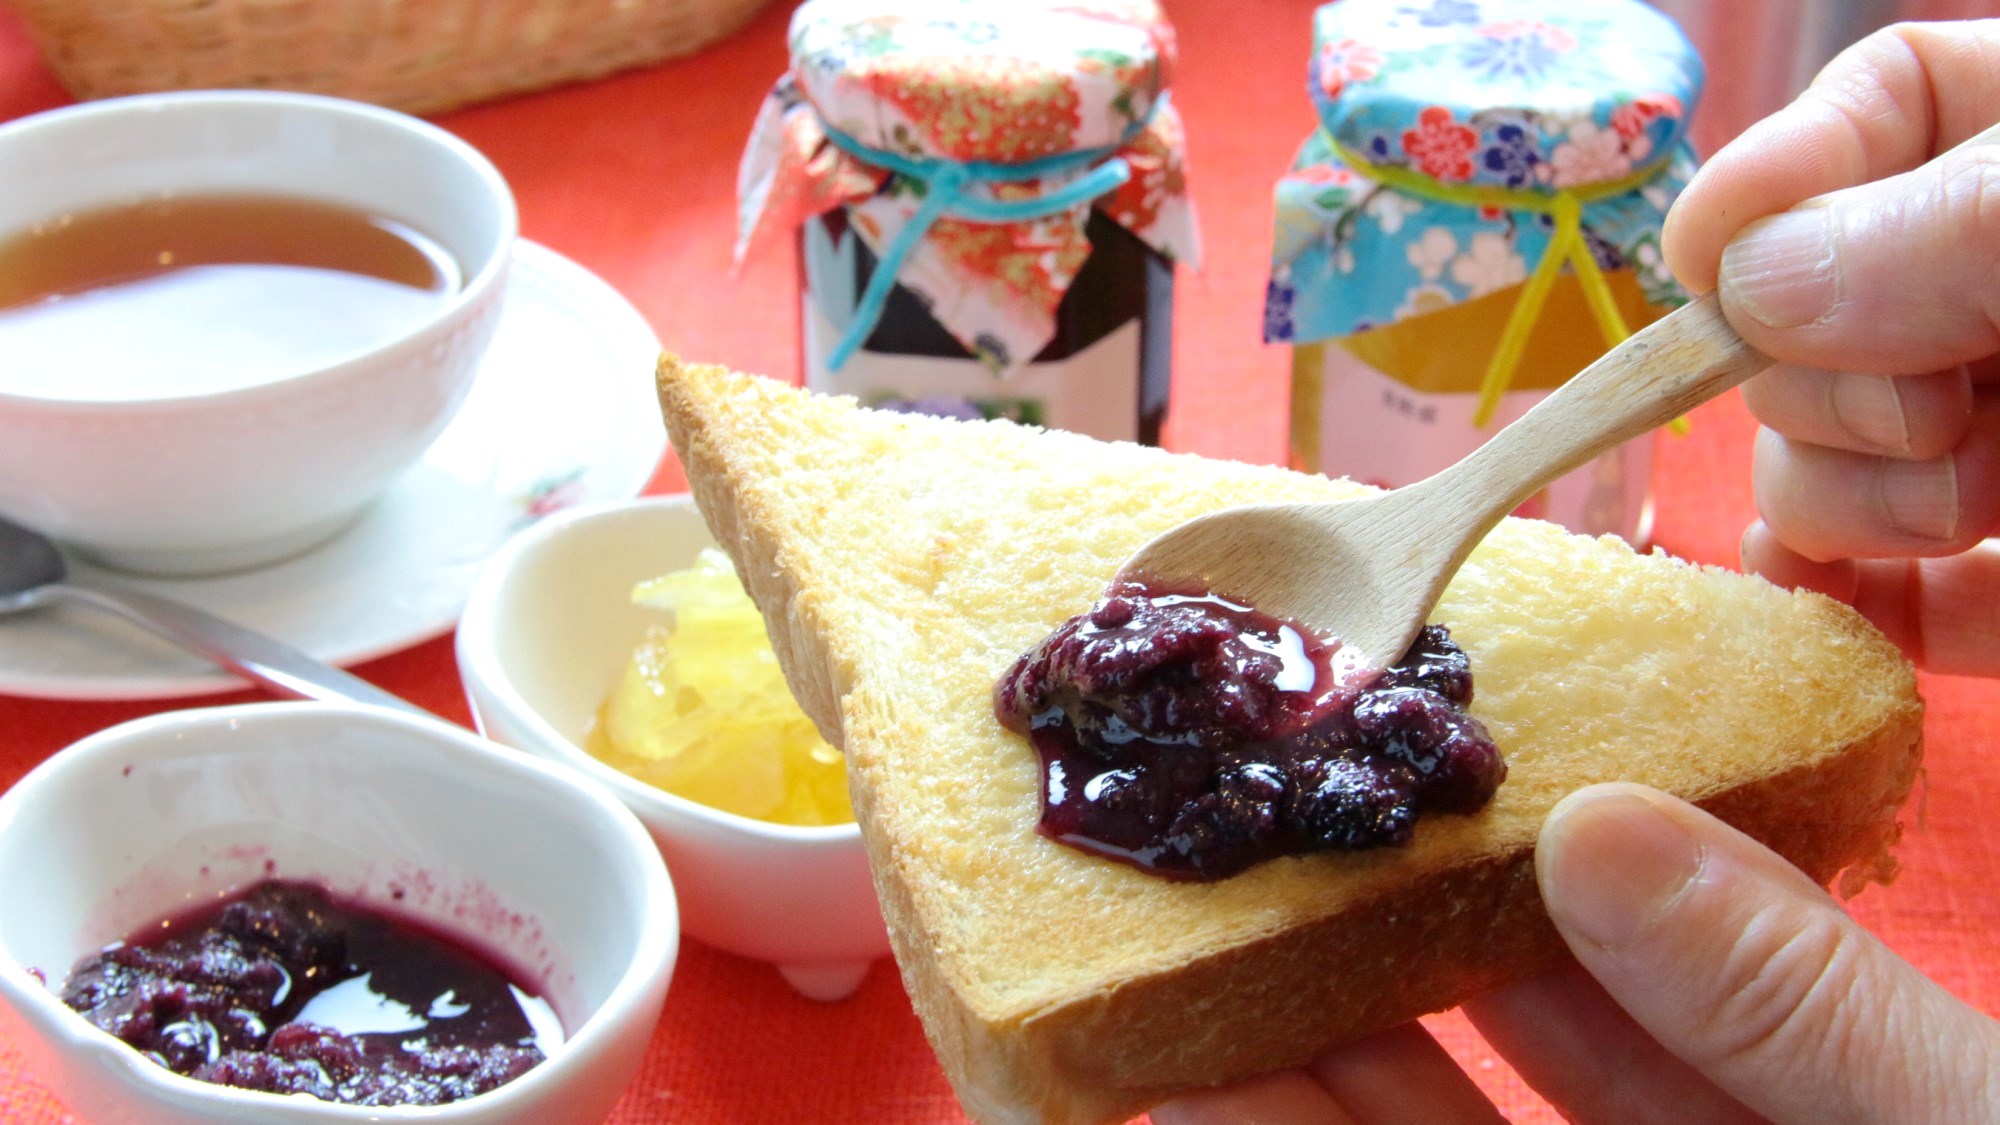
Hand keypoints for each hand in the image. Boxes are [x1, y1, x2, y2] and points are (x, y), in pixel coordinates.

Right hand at [1149, 784, 1999, 1123]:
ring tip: (1196, 967)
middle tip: (1268, 850)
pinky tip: (1212, 1105)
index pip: (1689, 973)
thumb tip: (1604, 817)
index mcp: (1858, 1112)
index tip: (1430, 775)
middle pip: (1538, 1061)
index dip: (1556, 867)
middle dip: (1396, 956)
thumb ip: (1797, 1003)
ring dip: (1318, 1071)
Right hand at [1659, 19, 1999, 674]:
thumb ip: (1952, 227)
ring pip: (1827, 466)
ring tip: (1982, 497)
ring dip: (1855, 499)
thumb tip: (1747, 285)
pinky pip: (1905, 604)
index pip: (1882, 107)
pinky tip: (1840, 615)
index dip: (1776, 178)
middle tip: (1938, 401)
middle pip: (1814, 307)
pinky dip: (1858, 614)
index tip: (1714, 263)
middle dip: (1829, 374)